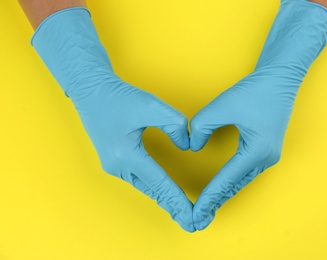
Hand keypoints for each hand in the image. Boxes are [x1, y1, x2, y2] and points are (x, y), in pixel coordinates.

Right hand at [74, 76, 194, 231]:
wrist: (91, 91)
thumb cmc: (119, 96)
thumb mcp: (152, 105)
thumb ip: (175, 125)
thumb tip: (186, 146)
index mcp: (126, 154)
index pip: (160, 183)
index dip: (178, 201)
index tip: (191, 217)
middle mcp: (117, 166)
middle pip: (152, 191)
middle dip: (173, 207)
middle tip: (191, 224)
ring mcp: (113, 166)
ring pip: (145, 187)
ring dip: (163, 199)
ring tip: (181, 212)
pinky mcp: (113, 161)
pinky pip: (138, 180)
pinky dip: (153, 189)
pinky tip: (163, 194)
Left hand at [190, 69, 294, 229]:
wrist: (280, 79)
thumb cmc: (254, 90)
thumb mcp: (221, 105)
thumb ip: (201, 127)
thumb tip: (193, 147)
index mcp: (257, 150)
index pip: (226, 180)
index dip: (209, 198)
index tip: (196, 213)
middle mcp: (266, 158)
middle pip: (235, 186)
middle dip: (215, 203)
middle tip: (198, 220)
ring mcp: (269, 156)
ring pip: (241, 182)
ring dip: (223, 195)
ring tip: (206, 208)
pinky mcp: (266, 151)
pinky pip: (245, 173)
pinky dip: (231, 183)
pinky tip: (220, 189)